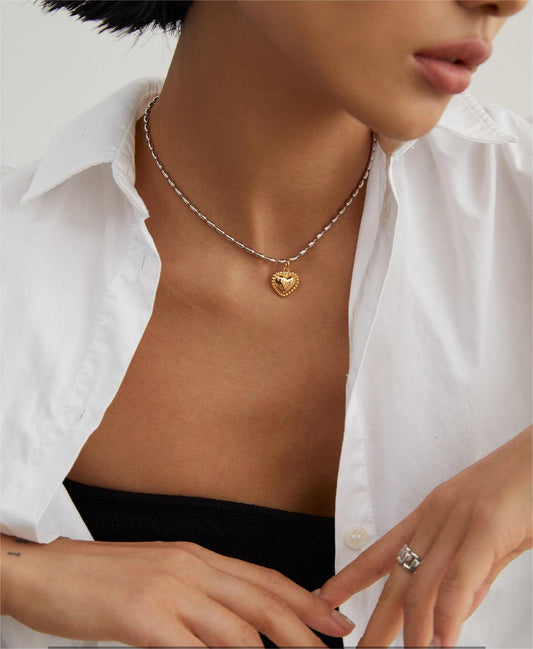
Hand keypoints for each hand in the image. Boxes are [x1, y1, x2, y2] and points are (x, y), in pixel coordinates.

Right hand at [1, 535, 354, 646]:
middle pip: (261, 600)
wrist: (46, 571)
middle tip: (336, 644)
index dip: (303, 597)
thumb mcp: (159, 577)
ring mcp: (167, 589)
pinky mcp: (141, 614)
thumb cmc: (100, 578)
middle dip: (305, 628)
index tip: (333, 617)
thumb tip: (236, 625)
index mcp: (196, 556)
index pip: (263, 577)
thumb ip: (197, 594)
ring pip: (238, 628)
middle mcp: (190, 566)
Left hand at [317, 426, 531, 647]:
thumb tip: (450, 615)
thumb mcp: (486, 537)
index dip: (351, 577)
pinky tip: (442, 641)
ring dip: (415, 629)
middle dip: (378, 619)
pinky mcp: (486, 526)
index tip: (325, 598)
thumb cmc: (520, 493)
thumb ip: (469, 575)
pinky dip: (448, 615)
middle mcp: (436, 515)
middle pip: (397, 576)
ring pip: (423, 582)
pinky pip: (459, 578)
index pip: (381, 551)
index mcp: (430, 514)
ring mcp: (459, 519)